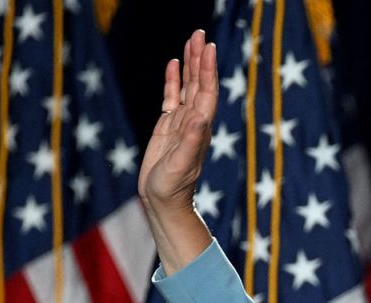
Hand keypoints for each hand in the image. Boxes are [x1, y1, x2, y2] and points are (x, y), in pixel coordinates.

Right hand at [139, 30, 216, 271]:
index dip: (207, 70)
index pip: (206, 92)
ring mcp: (181, 123)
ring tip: (191, 41)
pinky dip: (173, 80)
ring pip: (187, 86)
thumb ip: (190, 140)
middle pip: (199, 83)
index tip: (207, 47)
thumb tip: (199, 116)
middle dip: (200, 59)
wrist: (163, 201)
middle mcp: (194, 121)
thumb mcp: (181, 164)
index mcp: (199, 127)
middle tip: (199, 34)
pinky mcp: (167, 127)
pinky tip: (173, 64)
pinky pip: (172, 97)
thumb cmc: (172, 187)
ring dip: (190, 64)